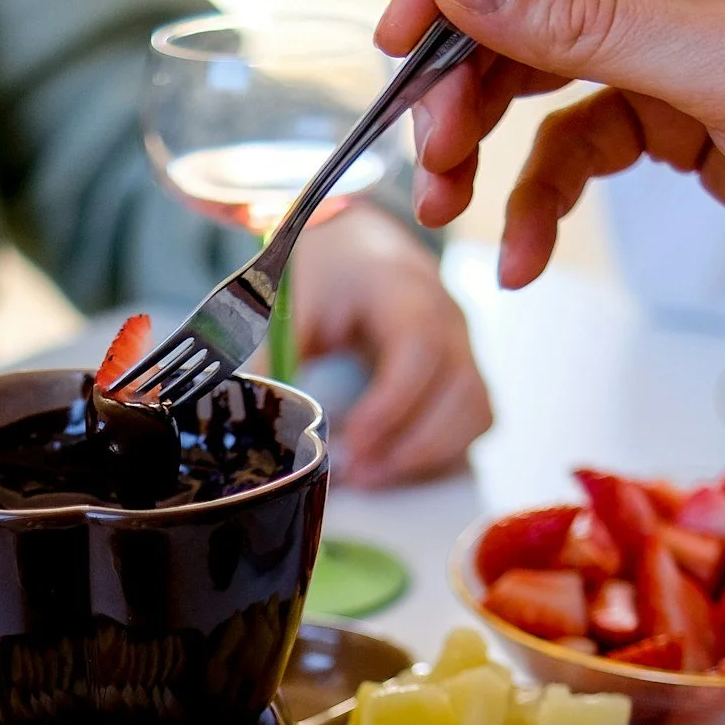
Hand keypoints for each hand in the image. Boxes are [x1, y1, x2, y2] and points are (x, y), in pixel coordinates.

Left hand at [287, 207, 491, 486]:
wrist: (359, 248)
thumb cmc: (326, 275)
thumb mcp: (294, 302)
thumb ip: (276, 353)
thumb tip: (250, 411)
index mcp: (403, 290)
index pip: (421, 347)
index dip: (392, 402)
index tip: (353, 440)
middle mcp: (448, 318)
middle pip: (459, 389)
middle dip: (410, 444)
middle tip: (356, 473)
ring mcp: (465, 347)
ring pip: (475, 411)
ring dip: (427, 454)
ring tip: (370, 475)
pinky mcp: (465, 374)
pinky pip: (474, 420)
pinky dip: (440, 451)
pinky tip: (392, 463)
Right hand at [373, 0, 724, 307]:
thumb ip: (590, 20)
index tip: (408, 32)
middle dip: (468, 68)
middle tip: (429, 144)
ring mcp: (680, 33)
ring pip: (539, 68)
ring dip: (486, 137)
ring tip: (450, 203)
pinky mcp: (677, 112)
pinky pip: (577, 141)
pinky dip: (544, 196)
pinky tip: (525, 250)